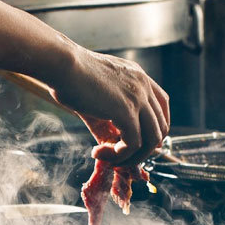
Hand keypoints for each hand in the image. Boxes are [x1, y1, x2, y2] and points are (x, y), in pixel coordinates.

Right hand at [52, 50, 169, 166]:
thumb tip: (108, 145)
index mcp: (138, 76)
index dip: (155, 128)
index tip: (140, 143)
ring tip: (109, 159)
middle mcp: (143, 85)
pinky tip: (99, 152)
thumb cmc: (69, 76)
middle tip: (121, 158)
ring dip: (132, 157)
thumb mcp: (96, 97)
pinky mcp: (126, 111)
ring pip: (151, 140)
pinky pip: (133, 144)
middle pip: (161, 126)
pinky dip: (119, 155)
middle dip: (144, 149)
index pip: (162, 104)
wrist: (61, 65)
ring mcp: (138, 98)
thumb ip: (106, 120)